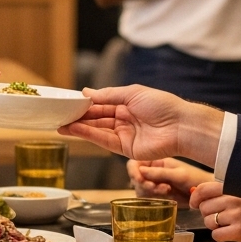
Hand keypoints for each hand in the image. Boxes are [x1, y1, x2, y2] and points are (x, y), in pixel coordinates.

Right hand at [60, 85, 223, 163]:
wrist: (180, 126)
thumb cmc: (162, 105)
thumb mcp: (133, 92)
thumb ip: (108, 95)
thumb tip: (87, 92)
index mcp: (128, 103)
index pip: (102, 103)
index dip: (86, 104)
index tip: (69, 102)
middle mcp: (125, 119)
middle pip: (97, 118)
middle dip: (79, 117)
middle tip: (59, 115)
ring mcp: (125, 134)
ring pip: (97, 130)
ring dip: (79, 128)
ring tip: (61, 124)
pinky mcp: (126, 149)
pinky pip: (103, 140)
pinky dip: (89, 135)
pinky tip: (76, 129)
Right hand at [127, 159, 211, 205]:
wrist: (206, 194)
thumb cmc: (196, 179)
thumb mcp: (179, 174)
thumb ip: (159, 173)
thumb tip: (140, 170)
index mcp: (157, 161)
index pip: (135, 164)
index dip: (134, 172)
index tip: (140, 180)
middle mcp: (153, 171)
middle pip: (136, 179)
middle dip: (146, 185)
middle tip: (160, 188)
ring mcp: (155, 184)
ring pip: (141, 190)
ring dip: (151, 193)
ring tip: (167, 191)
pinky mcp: (158, 196)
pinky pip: (148, 199)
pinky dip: (155, 199)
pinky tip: (169, 197)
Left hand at [190, 182, 240, 241]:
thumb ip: (228, 194)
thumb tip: (202, 193)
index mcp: (235, 188)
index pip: (203, 188)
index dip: (195, 198)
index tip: (195, 203)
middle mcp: (233, 199)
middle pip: (203, 207)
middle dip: (208, 215)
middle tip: (220, 219)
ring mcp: (236, 215)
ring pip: (208, 222)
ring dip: (215, 227)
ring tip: (230, 227)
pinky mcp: (239, 231)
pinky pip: (216, 235)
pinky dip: (221, 237)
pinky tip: (233, 235)